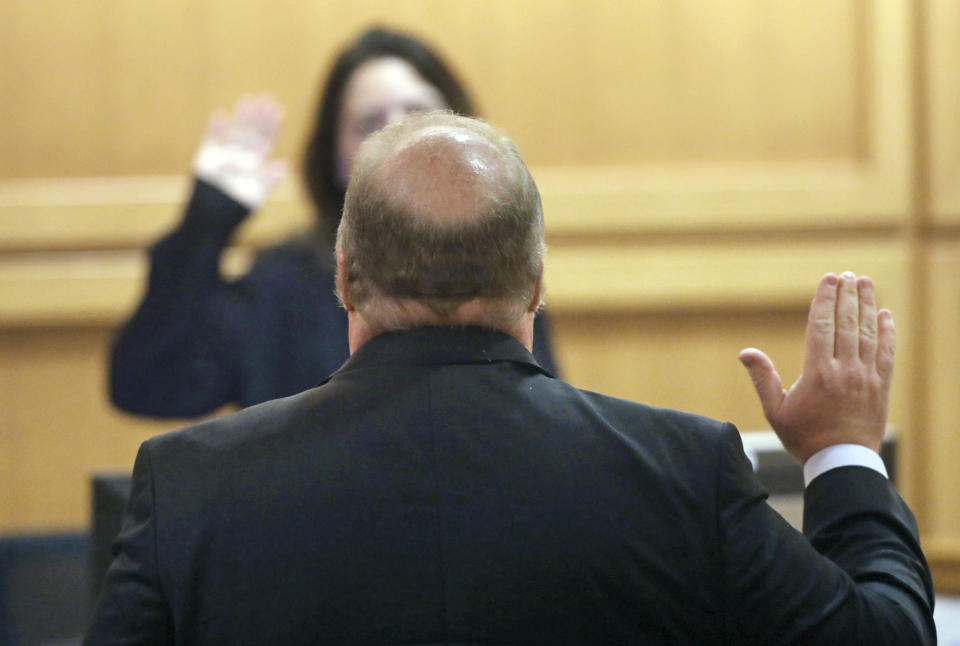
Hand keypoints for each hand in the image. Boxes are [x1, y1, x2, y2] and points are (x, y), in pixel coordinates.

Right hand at [193, 94, 286, 208]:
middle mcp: (242, 158)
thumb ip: (268, 181)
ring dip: (241, 117)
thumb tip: (284, 166)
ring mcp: (224, 156)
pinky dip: (215, 129)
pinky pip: (211, 140)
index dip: (272, 126)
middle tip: (265, 97)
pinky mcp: (206, 158)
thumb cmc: (234, 213)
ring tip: (247, 100)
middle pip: (252, 133)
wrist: (209, 222)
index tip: (278, 109)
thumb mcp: (255, 198)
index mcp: (256, 166)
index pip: (266, 141)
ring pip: (235, 132)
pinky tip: (220, 115)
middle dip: (258, 117)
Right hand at [739, 272, 894, 462]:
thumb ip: (762, 378)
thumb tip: (746, 352)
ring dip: (866, 305)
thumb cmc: (804, 438)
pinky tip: (885, 315)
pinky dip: (886, 332)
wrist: (841, 462)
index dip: (825, 299)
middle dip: (846, 295)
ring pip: (867, 333)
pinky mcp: (881, 386)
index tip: (828, 279)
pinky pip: (886, 353)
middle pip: (847, 323)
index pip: (822, 326)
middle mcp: (845, 370)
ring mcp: (866, 377)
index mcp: (818, 372)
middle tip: (846, 274)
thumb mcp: (775, 411)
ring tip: (864, 282)